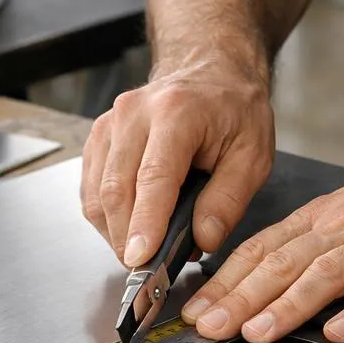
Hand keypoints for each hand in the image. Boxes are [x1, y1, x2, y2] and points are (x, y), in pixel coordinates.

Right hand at [81, 58, 275, 264]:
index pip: (152, 178)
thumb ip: (229, 200)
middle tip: (147, 273)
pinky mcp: (98, 138)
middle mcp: (133, 114)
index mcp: (177, 113)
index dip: (144, 224)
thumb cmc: (233, 109)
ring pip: (96, 194)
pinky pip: (90, 189)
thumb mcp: (253, 154)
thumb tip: (203, 240)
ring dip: (116, 232)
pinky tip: (133, 226)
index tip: (140, 259)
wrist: (210, 70)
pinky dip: (107, 217)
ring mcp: (109, 124)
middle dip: (127, 240)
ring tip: (146, 249)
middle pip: (115, 190)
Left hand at [180, 153, 343, 342]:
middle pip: (283, 262)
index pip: (263, 247)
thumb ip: (316, 240)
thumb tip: (267, 273)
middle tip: (206, 325)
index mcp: (328, 215)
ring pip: (325, 274)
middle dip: (239, 297)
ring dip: (286, 306)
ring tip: (256, 333)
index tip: (195, 307)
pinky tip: (339, 333)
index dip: (225, 279)